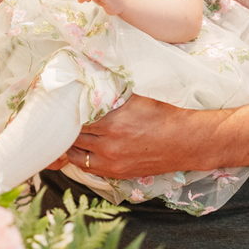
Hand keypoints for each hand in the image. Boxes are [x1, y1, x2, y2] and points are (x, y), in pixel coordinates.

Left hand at [59, 95, 221, 178]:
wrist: (189, 141)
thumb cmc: (166, 113)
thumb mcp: (138, 94)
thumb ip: (114, 89)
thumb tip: (93, 74)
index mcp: (112, 124)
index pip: (75, 120)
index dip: (66, 113)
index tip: (61, 106)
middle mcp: (109, 147)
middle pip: (72, 139)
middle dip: (65, 129)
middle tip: (60, 119)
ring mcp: (113, 163)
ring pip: (77, 157)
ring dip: (71, 146)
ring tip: (69, 134)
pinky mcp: (119, 173)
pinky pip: (89, 169)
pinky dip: (83, 159)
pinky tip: (82, 148)